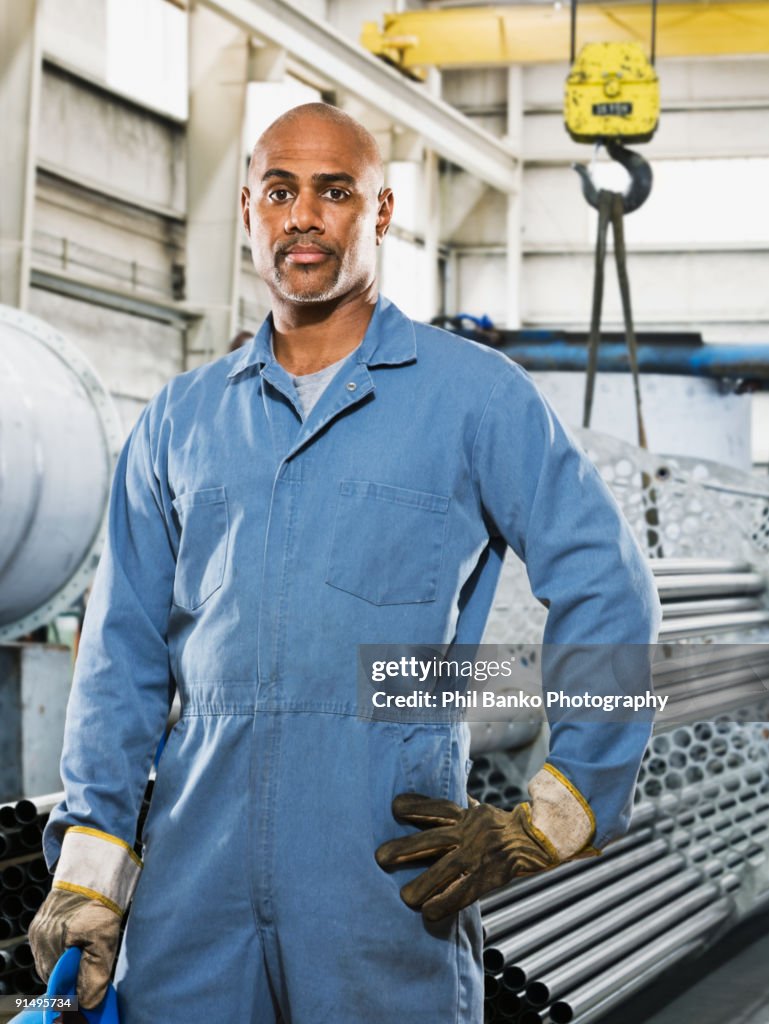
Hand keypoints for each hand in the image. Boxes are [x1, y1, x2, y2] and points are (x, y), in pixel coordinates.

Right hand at [29, 825, 141, 1007]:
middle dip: (70, 976)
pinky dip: (60, 951)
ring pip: (50, 961)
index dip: (75, 989)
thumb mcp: (105, 937)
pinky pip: (47, 948)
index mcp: (55, 942)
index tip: (89, 991)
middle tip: (91, 971)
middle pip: (53, 973)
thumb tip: (88, 1003)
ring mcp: (38, 930)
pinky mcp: (39, 923)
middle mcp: (41, 938)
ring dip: (65, 963)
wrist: (94, 869)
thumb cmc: (103, 901)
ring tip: (84, 954)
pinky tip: (75, 944)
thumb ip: (95, 972)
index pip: (59, 983)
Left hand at [375, 795, 557, 920]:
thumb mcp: (482, 810)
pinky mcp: (489, 877)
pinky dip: (445, 904)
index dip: (415, 806)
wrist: (541, 838)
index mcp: (466, 814)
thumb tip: (438, 804)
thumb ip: (460, 809)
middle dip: (405, 849)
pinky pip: (463, 893)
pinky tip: (429, 914)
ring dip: (423, 885)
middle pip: (433, 839)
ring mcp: (479, 855)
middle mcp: (470, 832)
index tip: (394, 808)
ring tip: (405, 897)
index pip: (437, 807)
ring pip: (445, 870)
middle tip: (380, 857)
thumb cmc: (505, 826)